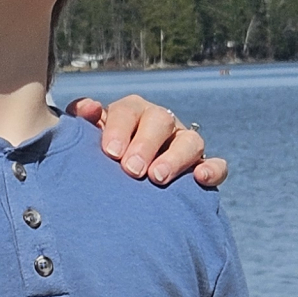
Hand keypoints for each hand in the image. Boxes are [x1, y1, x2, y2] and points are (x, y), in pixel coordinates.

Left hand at [65, 94, 226, 188]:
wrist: (113, 189)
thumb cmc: (97, 161)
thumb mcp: (85, 141)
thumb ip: (81, 123)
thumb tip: (89, 108)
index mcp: (130, 113)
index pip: (127, 110)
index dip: (120, 128)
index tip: (111, 154)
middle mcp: (159, 123)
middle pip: (160, 120)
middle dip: (146, 144)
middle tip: (132, 170)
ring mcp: (182, 144)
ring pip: (191, 140)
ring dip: (176, 158)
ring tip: (158, 178)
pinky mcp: (200, 166)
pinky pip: (215, 164)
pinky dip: (212, 169)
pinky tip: (200, 179)